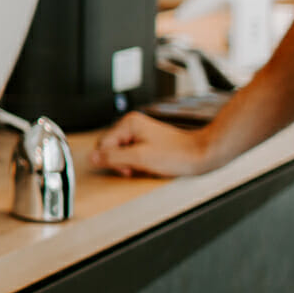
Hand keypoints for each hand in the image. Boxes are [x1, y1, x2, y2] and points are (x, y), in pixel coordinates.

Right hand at [91, 112, 219, 177]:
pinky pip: (132, 154)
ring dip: (130, 164)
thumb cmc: (177, 154)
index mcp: (129, 123)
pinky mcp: (147, 142)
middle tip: (136, 169)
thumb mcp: (140, 158)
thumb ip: (113, 157)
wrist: (200, 155)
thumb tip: (92, 158)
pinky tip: (149, 166)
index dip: (112, 160)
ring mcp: (140, 133)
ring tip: (146, 167)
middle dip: (121, 162)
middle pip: (111, 148)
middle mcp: (132, 125)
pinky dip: (138, 163)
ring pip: (121, 153)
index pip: (103, 144)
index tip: (127, 168)